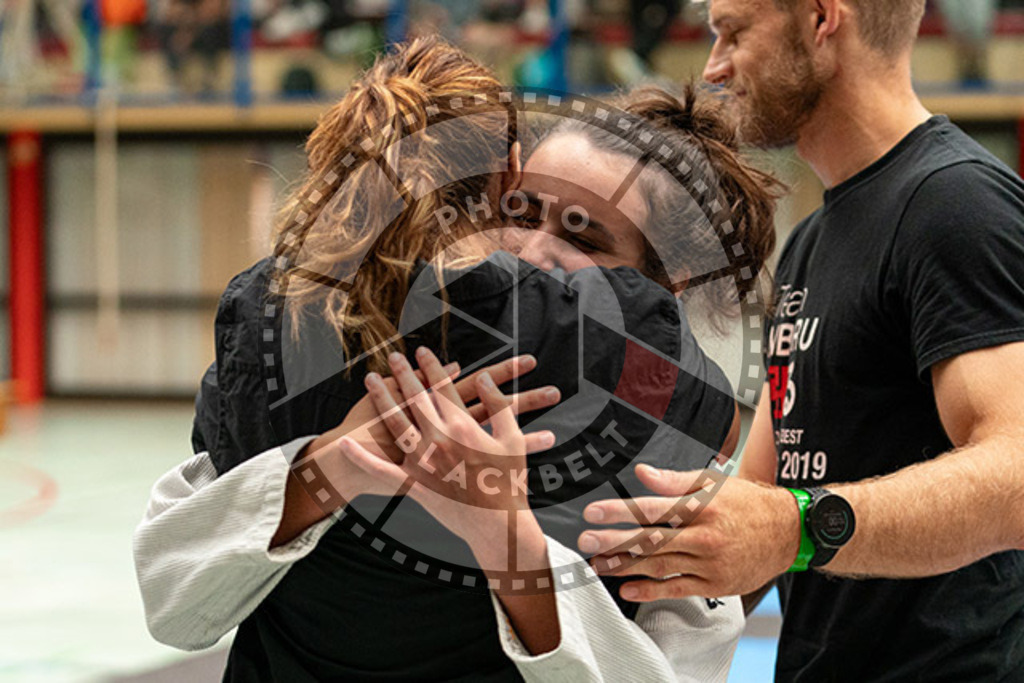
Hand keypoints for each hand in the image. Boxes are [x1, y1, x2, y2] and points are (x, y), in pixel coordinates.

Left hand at [297, 353, 560, 501]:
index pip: (442, 388)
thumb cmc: (509, 481)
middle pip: (415, 398)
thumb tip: (484, 378)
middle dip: (403, 374)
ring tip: (370, 379)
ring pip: (395, 424)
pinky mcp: (413, 485)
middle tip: (392, 355)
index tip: (422, 350)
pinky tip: (346, 444)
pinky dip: (363, 458)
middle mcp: (438, 441)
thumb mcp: (513, 438)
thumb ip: (498, 404)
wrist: (498, 525)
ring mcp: (422, 463)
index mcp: (463, 427)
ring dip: (381, 399)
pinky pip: (382, 471)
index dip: (431, 367)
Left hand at [579, 464, 800, 600]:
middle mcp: (704, 537)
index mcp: (702, 507)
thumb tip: (642, 472)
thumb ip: (675, 480)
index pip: (653, 508)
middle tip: (586, 540)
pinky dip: (650, 591)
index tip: (593, 512)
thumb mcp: (714, 482)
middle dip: (614, 541)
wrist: (787, 532)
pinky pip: (676, 589)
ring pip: (659, 566)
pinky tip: (627, 588)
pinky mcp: (714, 585)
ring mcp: (709, 564)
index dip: (620, 511)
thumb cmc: (748, 504)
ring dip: (625, 566)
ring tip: (598, 562)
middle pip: (651, 540)